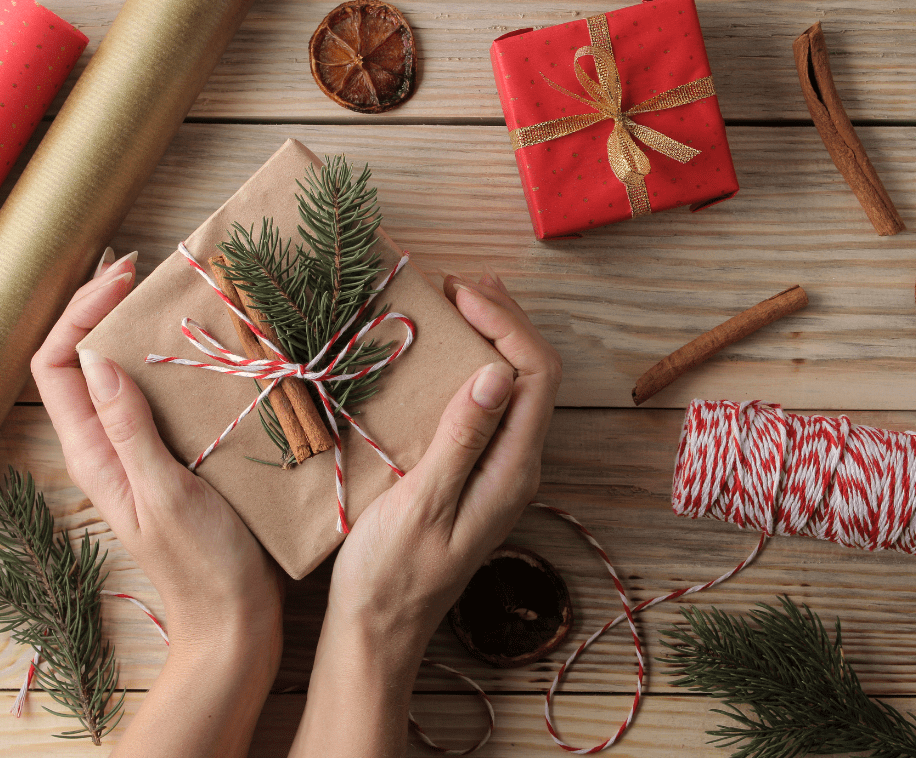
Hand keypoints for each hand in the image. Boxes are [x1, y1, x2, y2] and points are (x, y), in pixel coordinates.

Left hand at [31, 248, 282, 756]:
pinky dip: (177, 363)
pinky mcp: (177, 457)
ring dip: (142, 331)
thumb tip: (97, 357)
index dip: (78, 312)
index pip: (56, 364)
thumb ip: (128, 429)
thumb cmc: (202, 564)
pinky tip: (210, 350)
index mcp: (93, 452)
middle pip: (84, 360)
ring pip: (126, 374)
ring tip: (177, 297)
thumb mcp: (163, 493)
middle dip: (105, 308)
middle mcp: (109, 445)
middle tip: (146, 271)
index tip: (124, 277)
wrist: (236, 619)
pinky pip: (163, 396)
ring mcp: (143, 450)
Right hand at [290, 268, 561, 756]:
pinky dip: (471, 369)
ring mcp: (498, 472)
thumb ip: (462, 441)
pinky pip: (489, 408)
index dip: (507, 325)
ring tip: (454, 306)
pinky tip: (441, 358)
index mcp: (512, 471)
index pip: (536, 377)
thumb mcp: (422, 505)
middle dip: (505, 321)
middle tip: (458, 286)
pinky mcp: (475, 476)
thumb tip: (497, 374)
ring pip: (514, 389)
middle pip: (535, 376)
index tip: (460, 296)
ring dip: (492, 341)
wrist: (379, 630)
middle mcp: (517, 467)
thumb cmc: (391, 574)